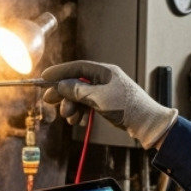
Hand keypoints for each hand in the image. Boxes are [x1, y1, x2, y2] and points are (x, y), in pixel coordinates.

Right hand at [41, 61, 177, 149]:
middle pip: (76, 82)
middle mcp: (104, 79)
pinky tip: (80, 121)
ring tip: (69, 118)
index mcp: (104, 71)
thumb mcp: (98, 98)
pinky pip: (88, 105)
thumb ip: (77, 90)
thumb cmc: (127, 107)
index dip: (59, 71)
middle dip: (63, 93)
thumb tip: (61, 85)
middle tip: (49, 101)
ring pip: (81, 96)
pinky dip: (82, 112)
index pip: (77, 67)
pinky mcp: (107, 103)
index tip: (44, 77)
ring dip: (72, 107)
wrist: (146, 122)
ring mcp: (106, 91)